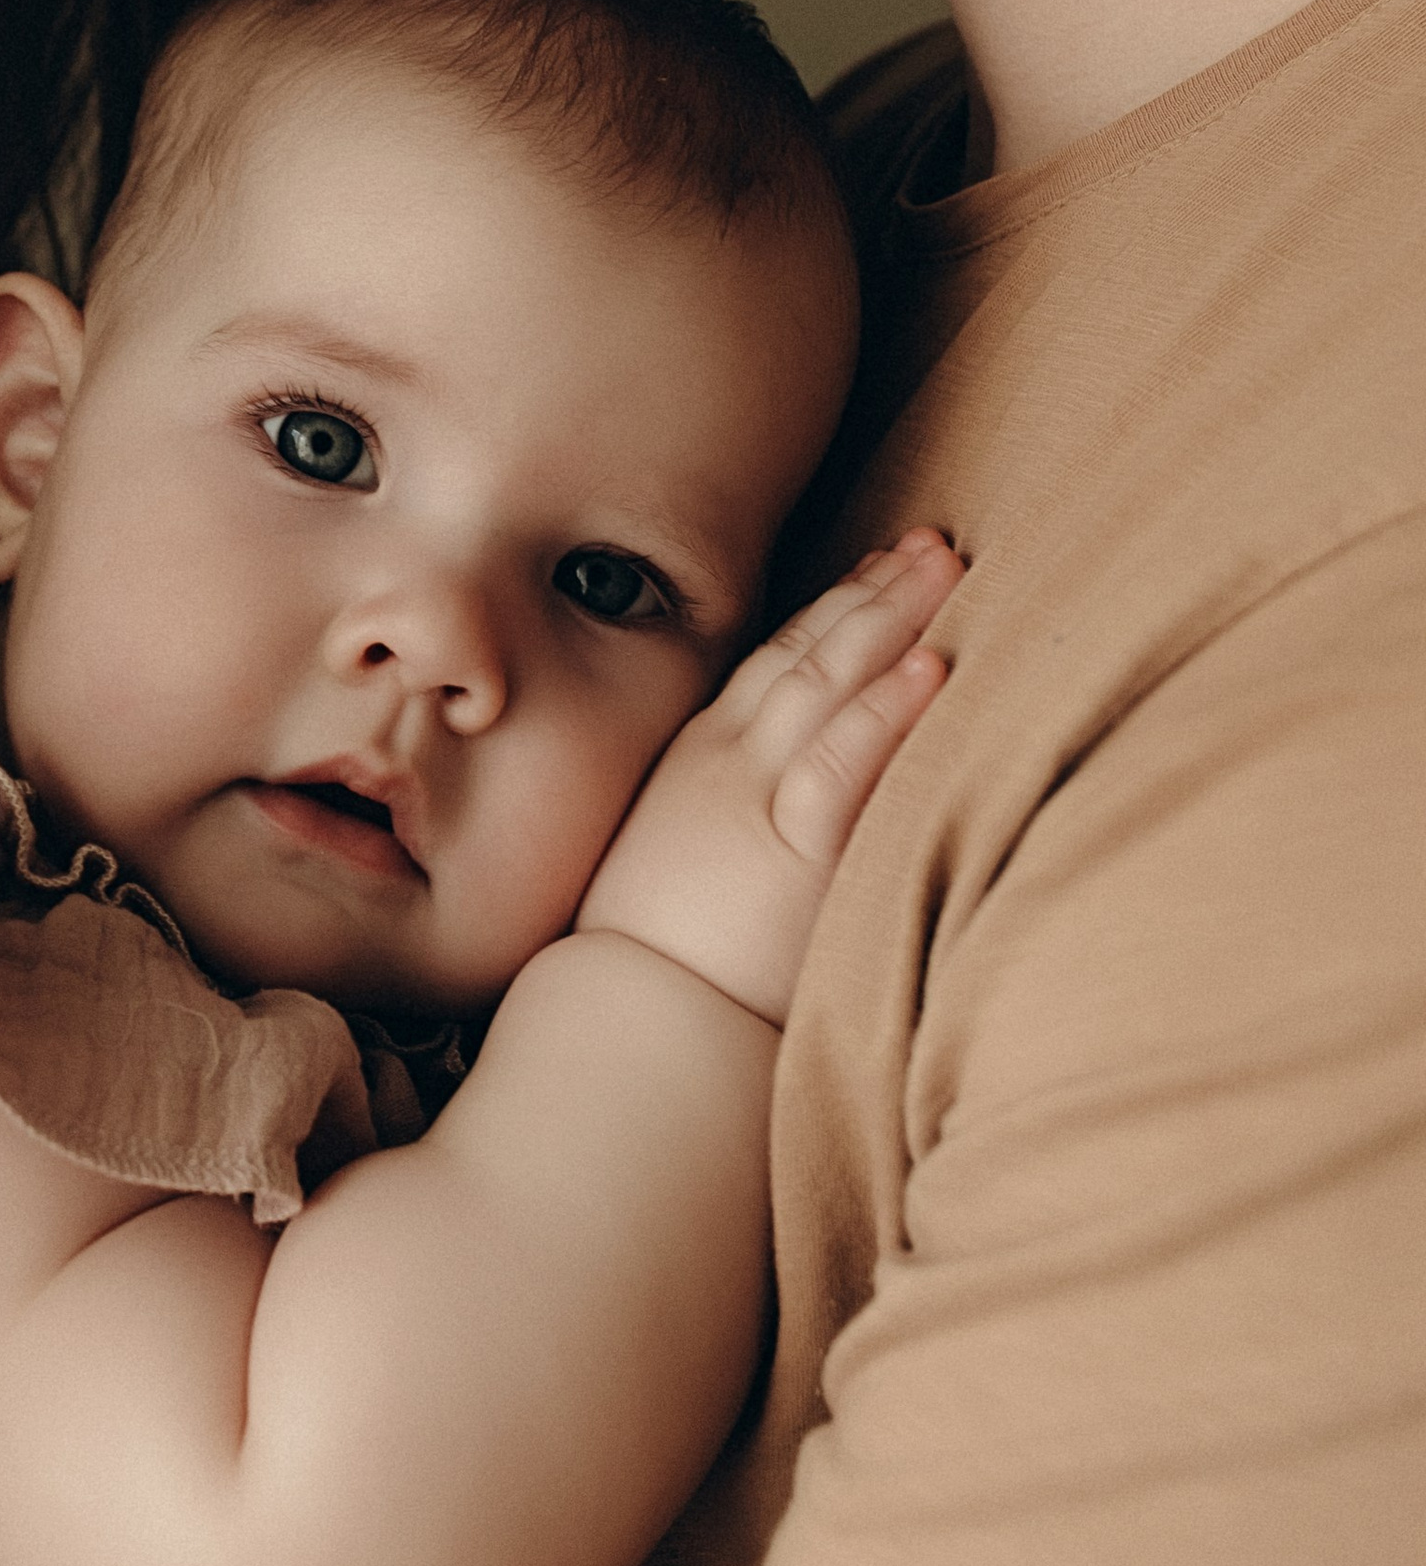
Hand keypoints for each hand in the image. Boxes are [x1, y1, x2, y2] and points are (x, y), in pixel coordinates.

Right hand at [573, 531, 961, 1024]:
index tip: (879, 567)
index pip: (776, 661)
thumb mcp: (680, 859)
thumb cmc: (657, 956)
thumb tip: (774, 807)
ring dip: (889, 620)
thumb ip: (731, 818)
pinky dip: (885, 710)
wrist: (623, 1020)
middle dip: (872, 591)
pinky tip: (930, 667)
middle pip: (808, 652)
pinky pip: (844, 765)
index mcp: (701, 759)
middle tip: (932, 545)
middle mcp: (726, 759)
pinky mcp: (792, 852)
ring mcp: (755, 797)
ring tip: (942, 570)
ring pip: (828, 684)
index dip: (833, 609)